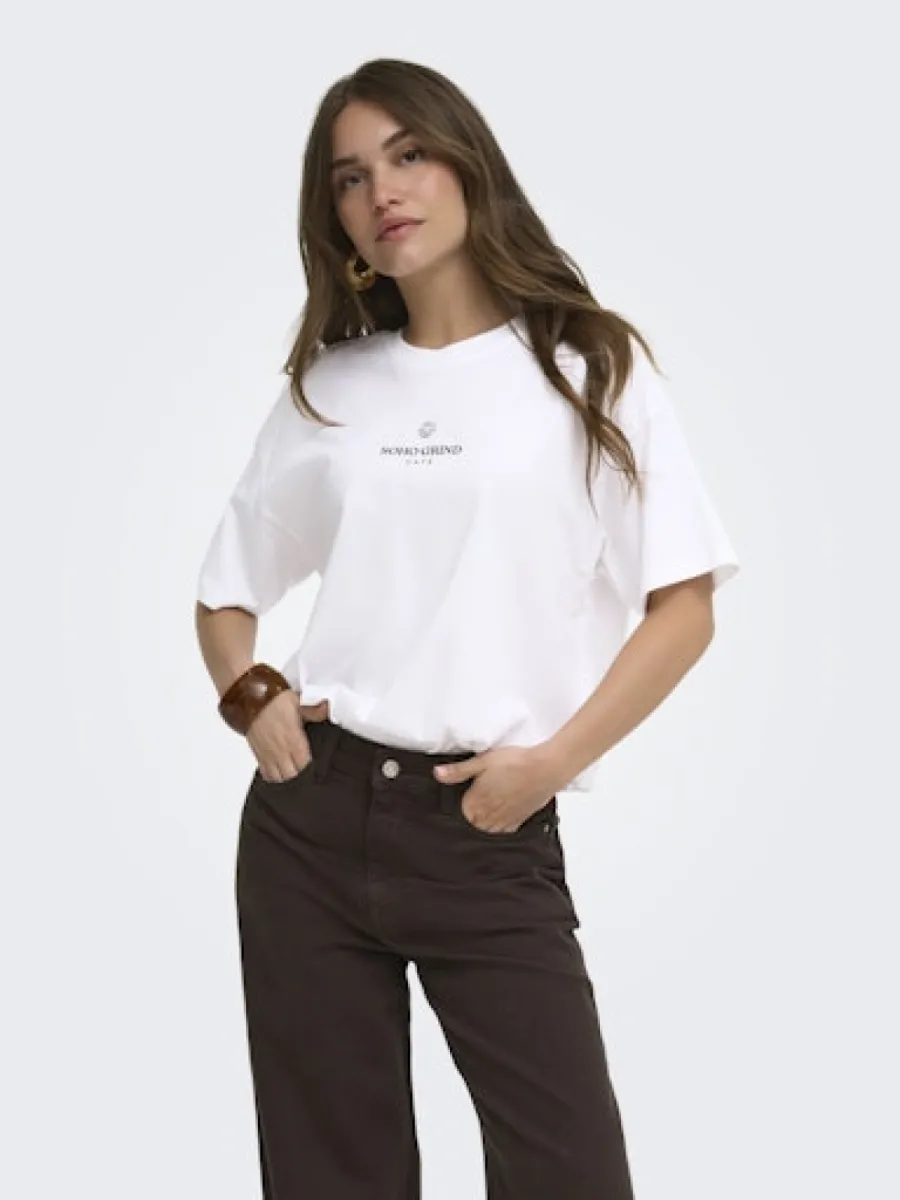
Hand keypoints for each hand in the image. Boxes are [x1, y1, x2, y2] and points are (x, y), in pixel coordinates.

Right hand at [246, 690, 313, 782]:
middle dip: (300, 774)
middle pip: (292, 775)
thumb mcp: (297, 701)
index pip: (305, 765)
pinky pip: (266, 774)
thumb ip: (314, 710)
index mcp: (294, 740)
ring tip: (292, 771)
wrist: (249, 700)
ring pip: (279, 778)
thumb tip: (326, 708)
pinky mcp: (258, 755)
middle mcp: (281, 751)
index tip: (315, 763)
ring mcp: (268, 755)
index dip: (312, 767)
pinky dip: (272, 775)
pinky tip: (278, 770)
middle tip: (304, 767)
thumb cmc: (271, 701)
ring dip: (287, 776)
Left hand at [433, 745, 560, 832]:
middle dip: (472, 814)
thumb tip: (437, 774)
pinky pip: (504, 830)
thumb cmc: (516, 763)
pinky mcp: (520, 820)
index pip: (459, 813)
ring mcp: (505, 820)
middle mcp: (489, 817)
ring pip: (487, 829)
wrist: (546, 768)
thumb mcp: (482, 761)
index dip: (461, 803)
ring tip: (489, 805)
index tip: (465, 793)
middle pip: (472, 824)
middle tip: (478, 797)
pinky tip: (503, 812)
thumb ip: (458, 771)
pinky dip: (501, 824)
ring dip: (485, 821)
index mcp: (476, 804)